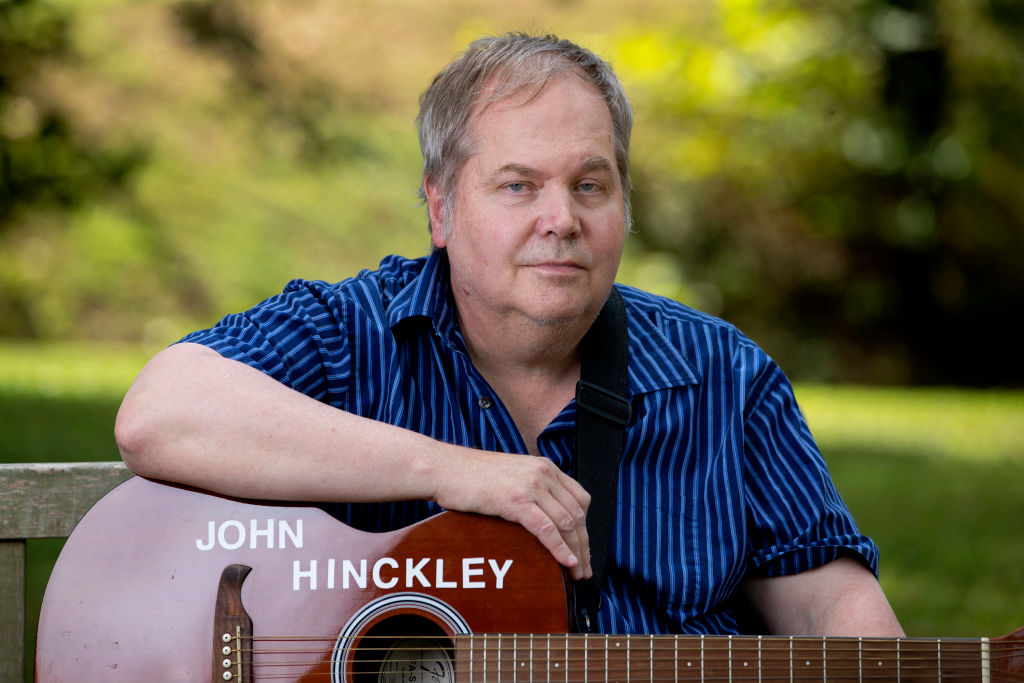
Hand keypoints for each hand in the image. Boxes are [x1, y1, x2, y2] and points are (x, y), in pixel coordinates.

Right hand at [431, 449, 591, 580]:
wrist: (444, 468)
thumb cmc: (470, 476)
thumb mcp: (511, 476)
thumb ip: (531, 490)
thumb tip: (543, 519)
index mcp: (544, 467)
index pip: (580, 499)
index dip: (585, 527)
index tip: (584, 548)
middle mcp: (543, 473)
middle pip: (577, 514)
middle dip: (584, 544)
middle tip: (585, 569)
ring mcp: (530, 485)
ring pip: (566, 523)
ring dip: (576, 551)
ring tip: (577, 573)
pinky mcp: (516, 499)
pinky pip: (547, 529)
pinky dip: (560, 549)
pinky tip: (566, 563)